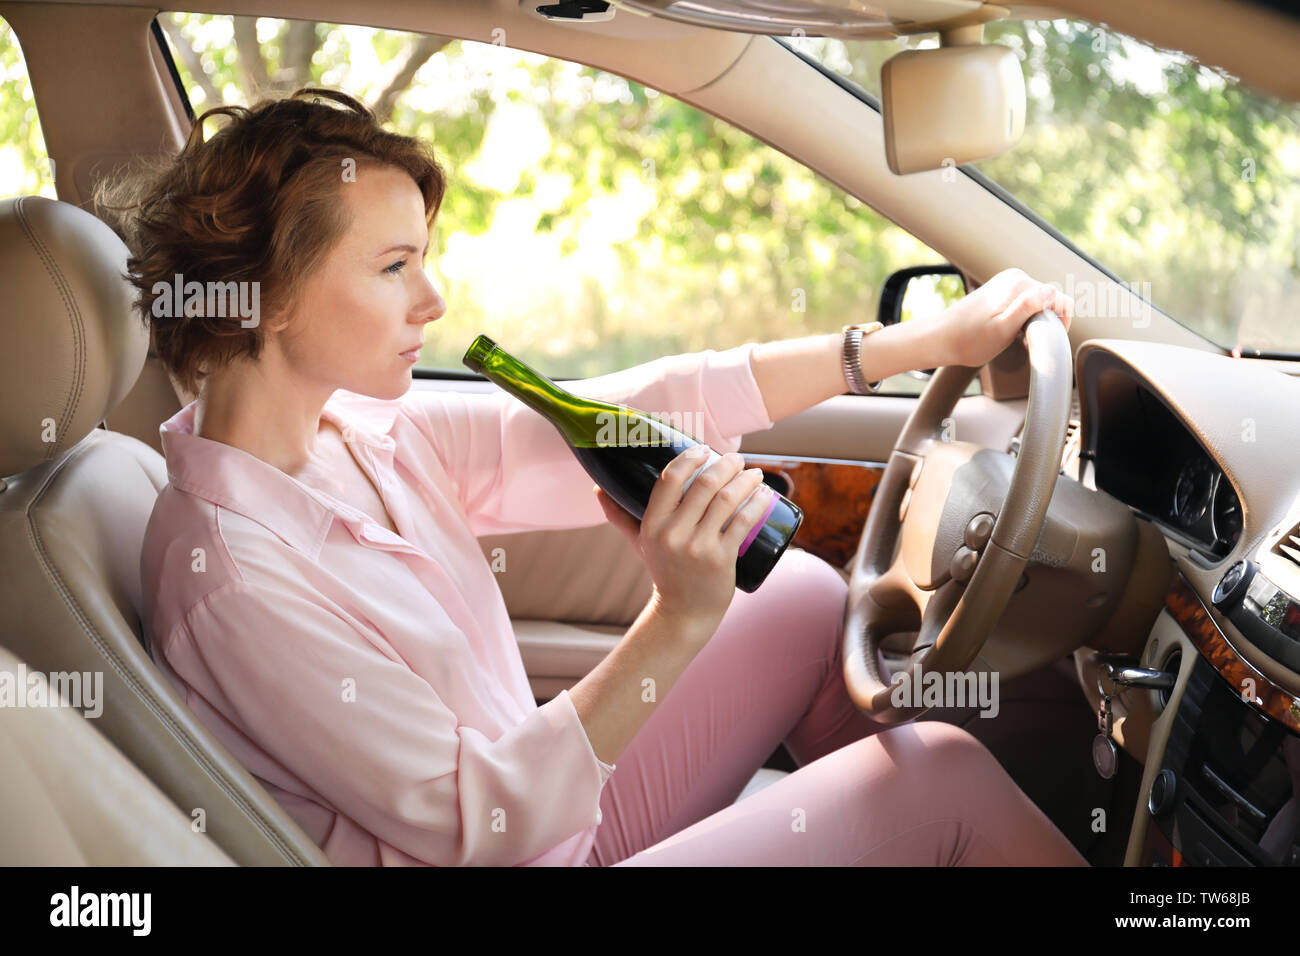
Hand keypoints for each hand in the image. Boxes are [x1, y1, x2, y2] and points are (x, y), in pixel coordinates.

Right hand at [594, 446, 773, 628]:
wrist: (683, 614)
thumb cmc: (664, 571)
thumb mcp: (639, 542)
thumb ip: (619, 516)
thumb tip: (597, 489)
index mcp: (652, 525)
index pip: (670, 479)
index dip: (690, 458)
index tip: (706, 449)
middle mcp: (673, 534)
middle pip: (704, 485)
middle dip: (726, 465)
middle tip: (737, 459)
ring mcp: (698, 547)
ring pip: (727, 500)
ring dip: (746, 480)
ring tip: (755, 473)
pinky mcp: (721, 559)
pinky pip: (743, 522)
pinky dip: (757, 503)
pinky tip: (765, 493)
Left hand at [927, 268, 1072, 368]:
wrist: (942, 338)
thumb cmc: (969, 340)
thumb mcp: (1003, 329)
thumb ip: (1028, 308)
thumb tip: (1051, 291)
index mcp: (1019, 283)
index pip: (1060, 299)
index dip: (1061, 322)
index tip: (1047, 340)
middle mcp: (1015, 277)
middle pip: (1051, 299)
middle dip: (1047, 321)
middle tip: (1029, 342)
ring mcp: (1008, 282)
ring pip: (1040, 302)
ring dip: (1037, 320)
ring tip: (1020, 338)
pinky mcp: (1002, 290)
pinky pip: (1026, 301)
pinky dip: (1026, 317)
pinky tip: (1014, 330)